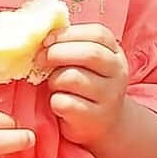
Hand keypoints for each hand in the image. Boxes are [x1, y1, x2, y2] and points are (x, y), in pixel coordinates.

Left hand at [40, 23, 128, 147]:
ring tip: (54, 86)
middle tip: (40, 60)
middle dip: (57, 53)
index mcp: (114, 53)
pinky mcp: (96, 118)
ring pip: (73, 77)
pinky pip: (65, 102)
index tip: (46, 41)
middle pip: (89, 53)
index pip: (97, 34)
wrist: (103, 124)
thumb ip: (69, 45)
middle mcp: (118, 73)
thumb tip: (38, 33)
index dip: (67, 34)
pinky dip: (55, 101)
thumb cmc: (85, 85)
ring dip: (54, 80)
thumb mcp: (83, 62)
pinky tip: (58, 103)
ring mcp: (109, 96)